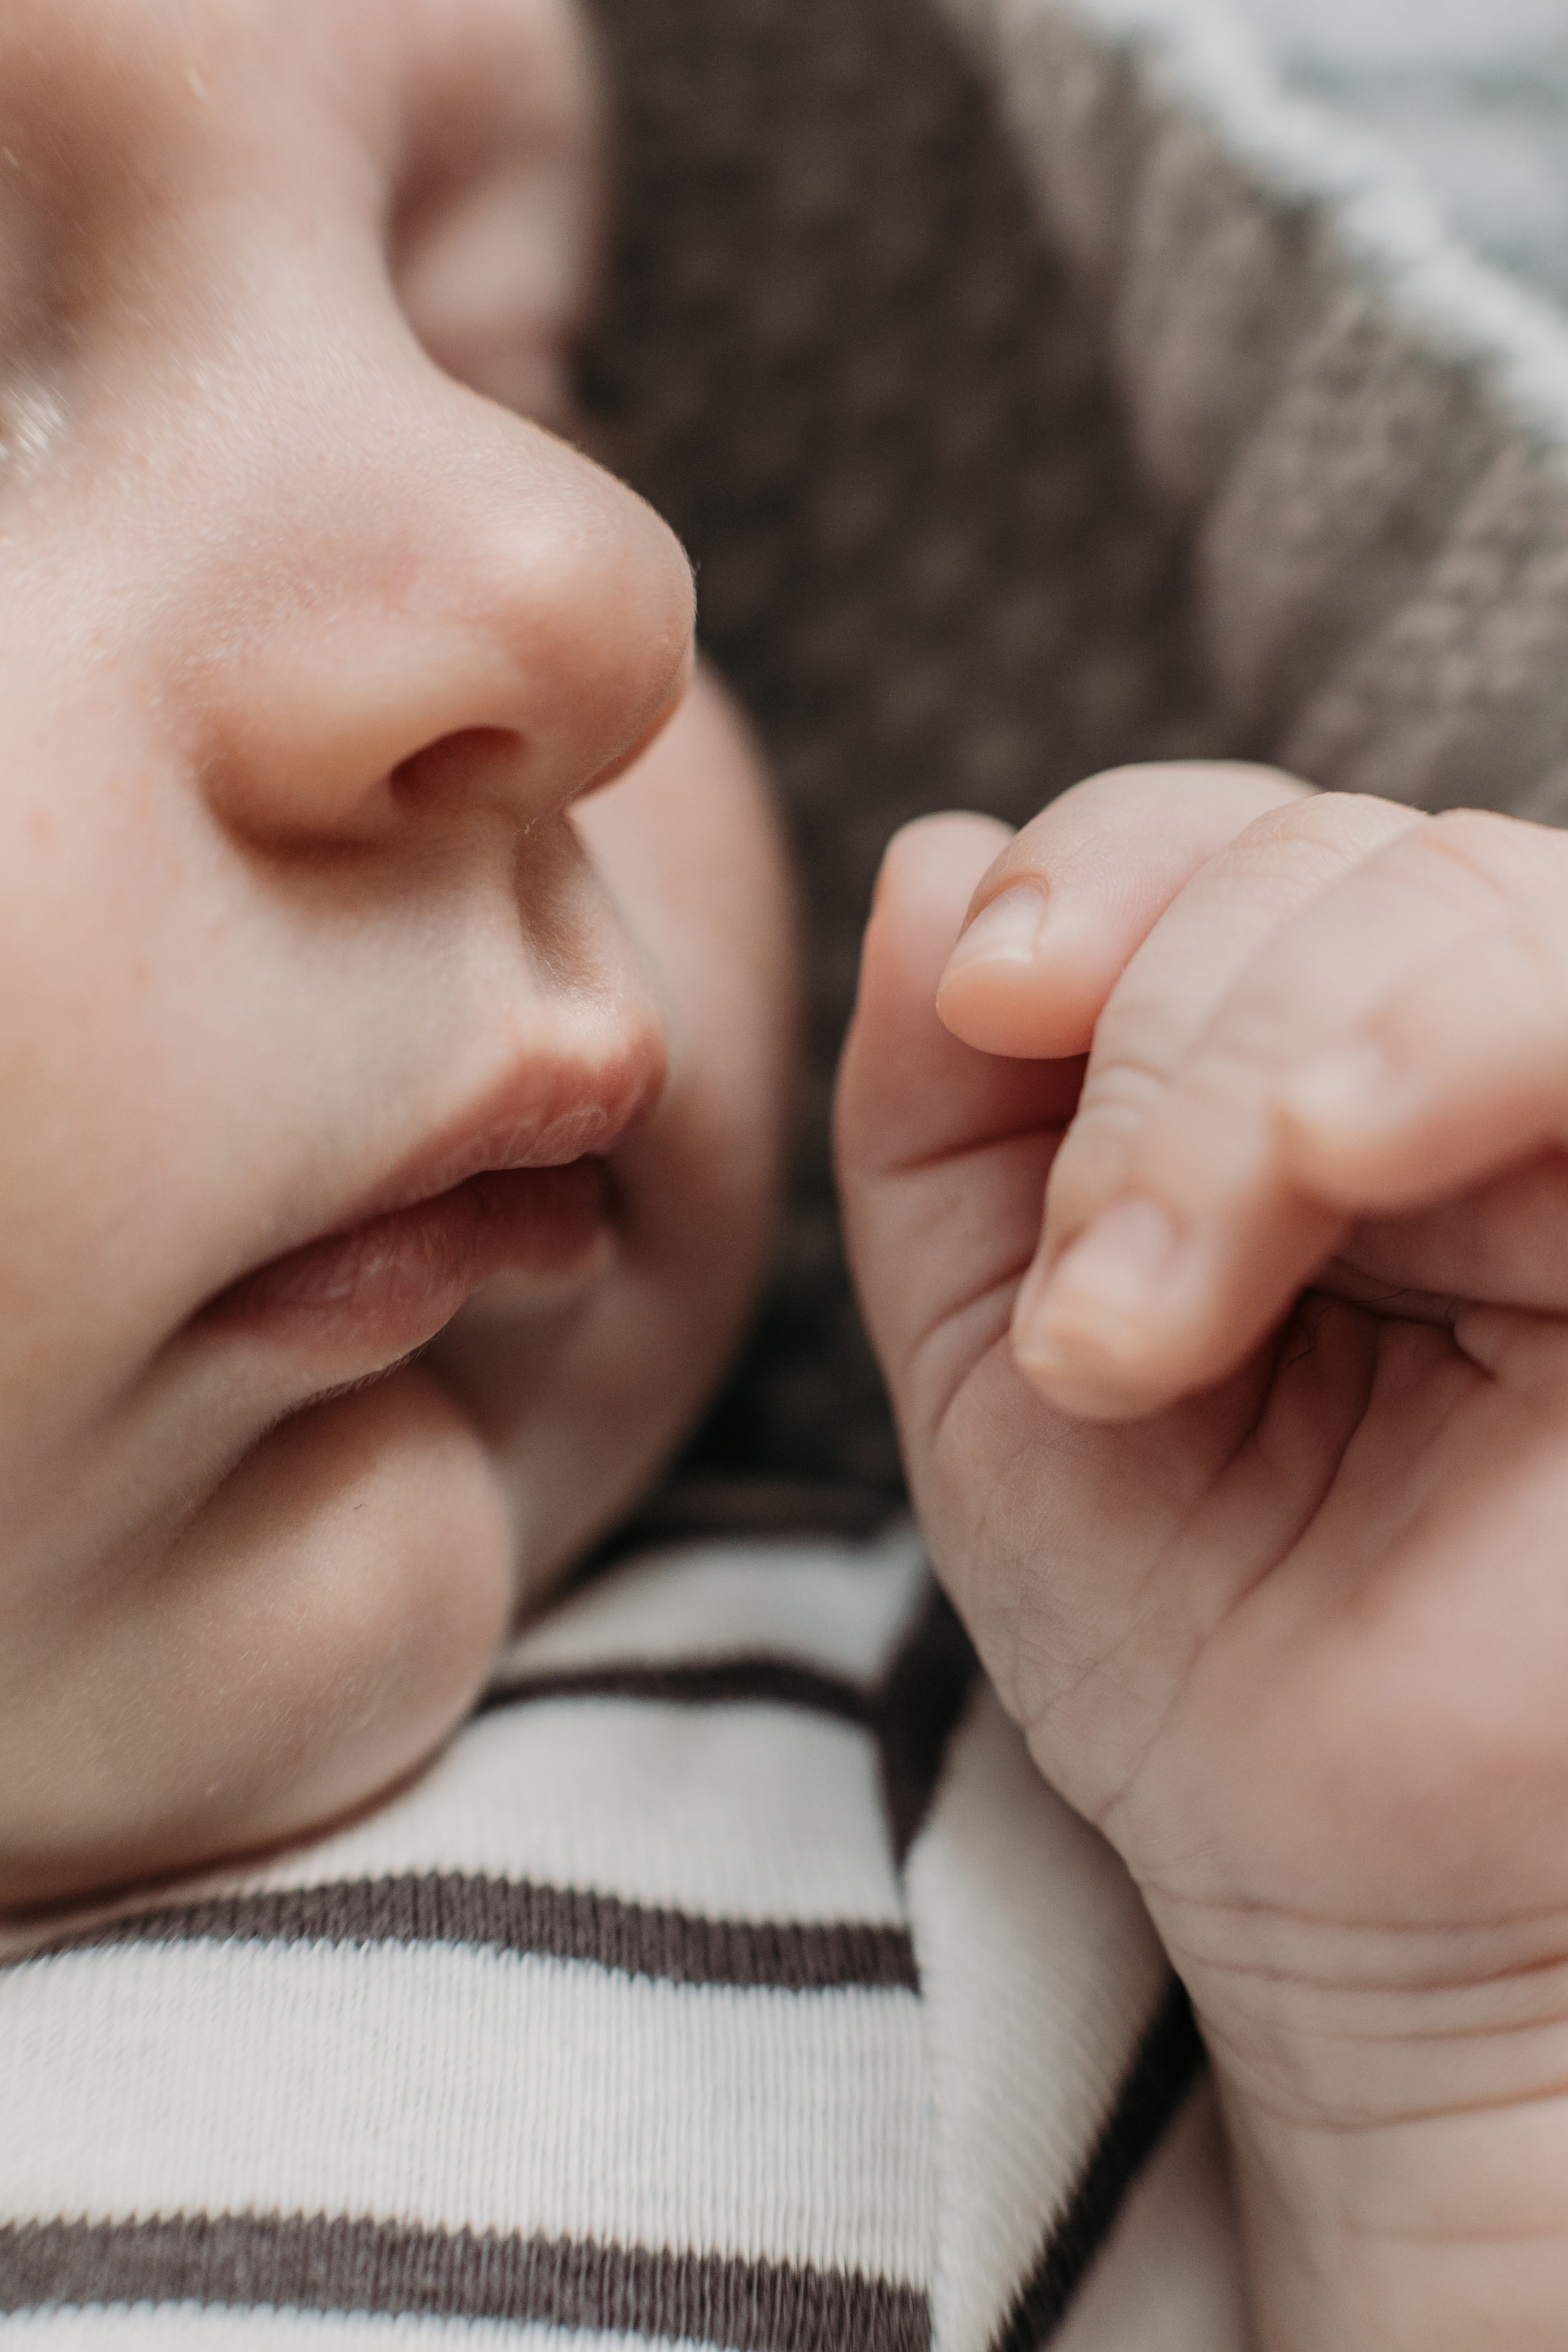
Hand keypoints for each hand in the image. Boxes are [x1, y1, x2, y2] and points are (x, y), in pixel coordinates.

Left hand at [836, 767, 1567, 2344]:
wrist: (1357, 1882)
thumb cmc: (1180, 1628)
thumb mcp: (985, 1353)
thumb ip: (938, 1114)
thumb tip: (937, 851)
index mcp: (1284, 1074)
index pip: (1202, 843)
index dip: (1087, 883)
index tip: (982, 1009)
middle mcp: (1456, 1067)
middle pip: (1311, 857)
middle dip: (1150, 1057)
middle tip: (1089, 1318)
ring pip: (1446, 901)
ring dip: (1250, 1077)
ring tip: (1154, 1315)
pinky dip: (1449, 1039)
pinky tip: (1334, 1157)